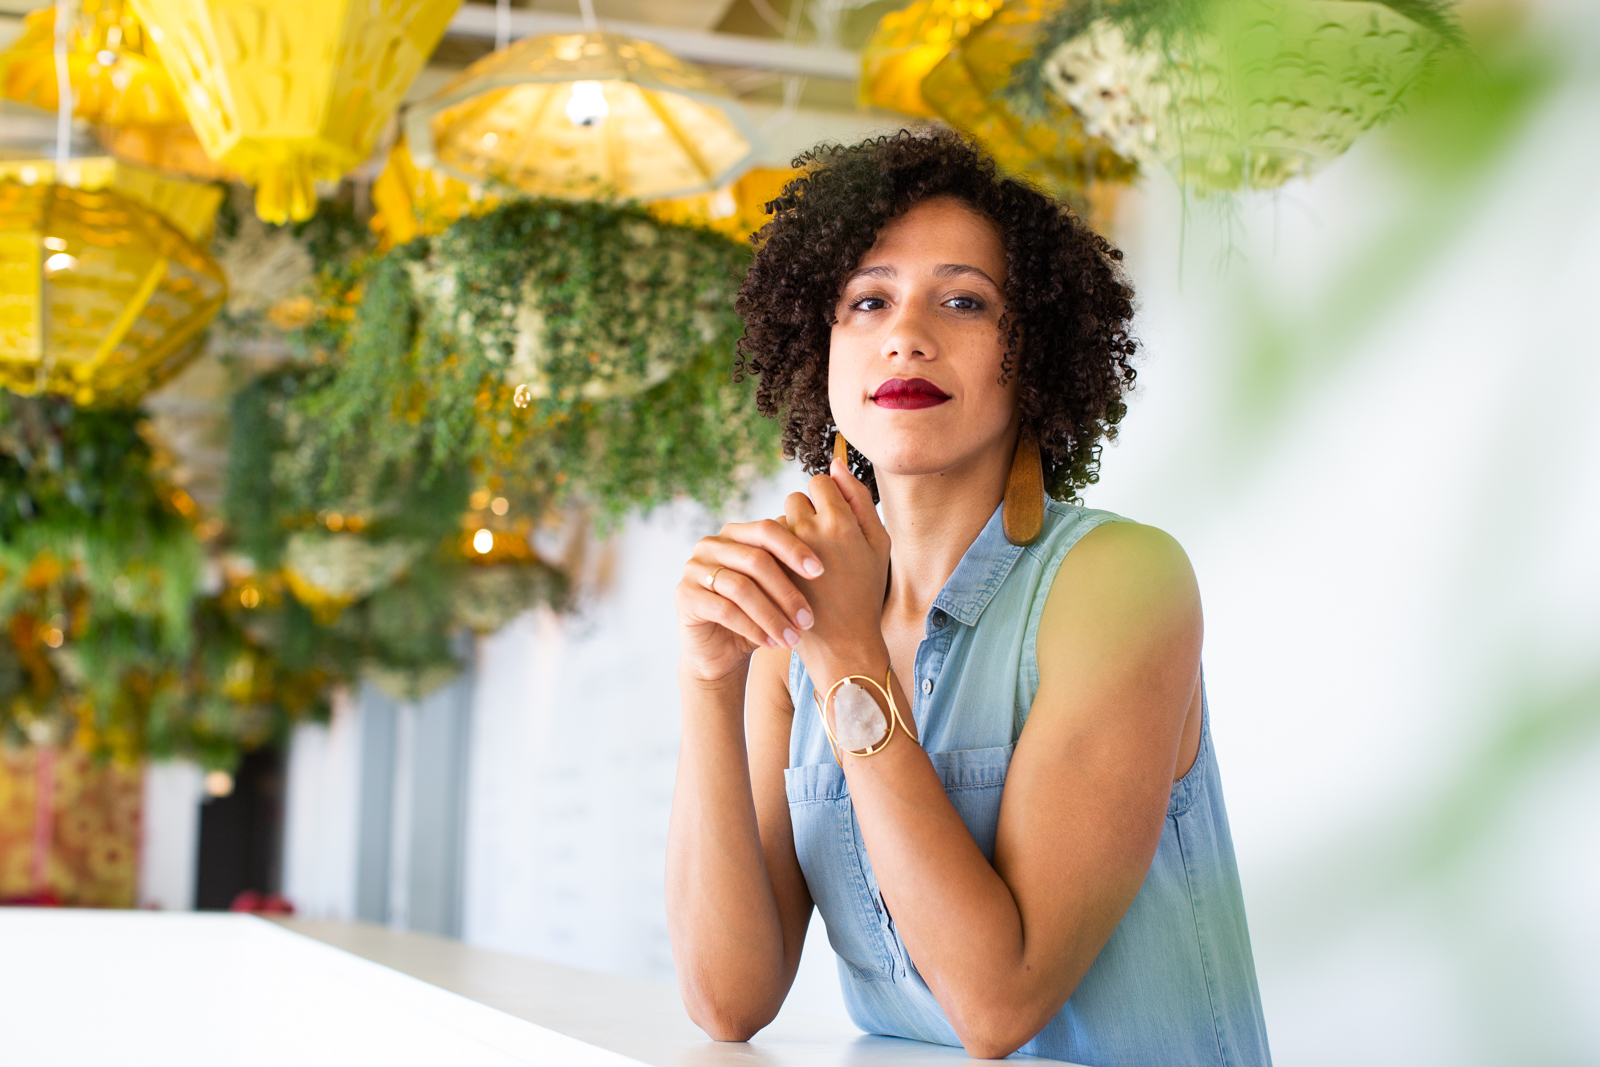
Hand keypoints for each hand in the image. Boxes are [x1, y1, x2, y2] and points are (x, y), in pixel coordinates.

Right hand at [677, 519, 825, 683]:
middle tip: (809, 618)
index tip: (820, 572)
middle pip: (755, 559)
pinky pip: (724, 609)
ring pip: (741, 587)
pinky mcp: (684, 596)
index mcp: (735, 533)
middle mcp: (711, 544)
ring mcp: (693, 568)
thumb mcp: (777, 589)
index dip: (795, 548)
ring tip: (793, 638)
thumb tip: (829, 549)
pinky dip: (752, 627)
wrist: (721, 652)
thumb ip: (791, 566)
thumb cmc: (757, 615)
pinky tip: (772, 643)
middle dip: (787, 591)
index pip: (767, 529)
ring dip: (772, 615)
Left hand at [786, 458, 892, 683]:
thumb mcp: (878, 545)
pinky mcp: (768, 569)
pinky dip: (775, 557)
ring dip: (788, 536)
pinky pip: (766, 547)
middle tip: (819, 547)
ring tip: (805, 566)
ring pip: (779, 522)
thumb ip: (859, 500)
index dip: (827, 499)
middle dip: (805, 516)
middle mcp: (811, 530)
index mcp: (842, 521)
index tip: (832, 521)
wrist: (842, 643)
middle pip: (795, 499)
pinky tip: (790, 576)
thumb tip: (836, 464)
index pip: (821, 481)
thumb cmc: (865, 593)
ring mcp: (785, 551)